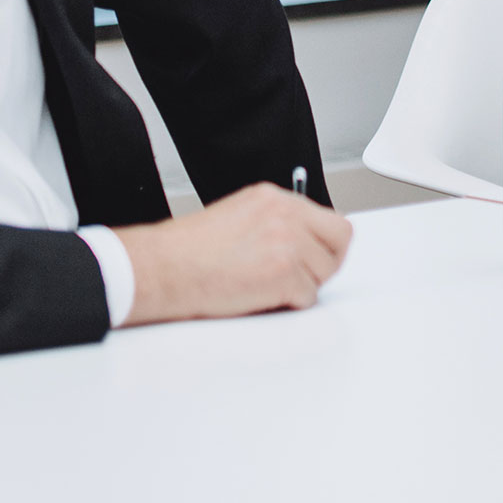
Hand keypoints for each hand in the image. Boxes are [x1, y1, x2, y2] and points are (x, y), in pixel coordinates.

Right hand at [112, 181, 352, 326]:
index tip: (318, 258)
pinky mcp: (283, 271)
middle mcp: (285, 213)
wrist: (163, 267)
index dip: (325, 244)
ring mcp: (287, 241)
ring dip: (302, 286)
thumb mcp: (238, 217)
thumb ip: (273, 222)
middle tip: (303, 279)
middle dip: (326, 264)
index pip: (330, 219)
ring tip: (267, 288)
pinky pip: (307, 296)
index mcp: (274, 198)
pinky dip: (289, 304)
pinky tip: (261, 298)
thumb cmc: (188, 250)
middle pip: (339, 241)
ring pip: (324, 272)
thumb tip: (303, 242)